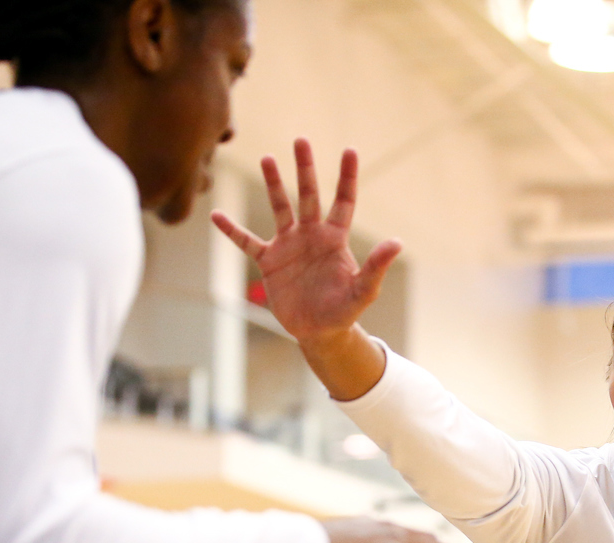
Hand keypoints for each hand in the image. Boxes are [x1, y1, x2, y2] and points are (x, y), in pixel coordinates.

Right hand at [212, 139, 400, 345]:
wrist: (319, 331)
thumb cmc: (344, 311)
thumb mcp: (363, 290)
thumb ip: (377, 266)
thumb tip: (398, 242)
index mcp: (335, 238)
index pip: (343, 201)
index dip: (346, 176)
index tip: (349, 150)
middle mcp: (311, 235)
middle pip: (308, 195)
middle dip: (305, 169)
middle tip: (301, 140)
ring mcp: (289, 246)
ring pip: (280, 208)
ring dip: (273, 184)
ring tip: (267, 158)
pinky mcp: (270, 262)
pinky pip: (247, 241)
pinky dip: (231, 230)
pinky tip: (216, 215)